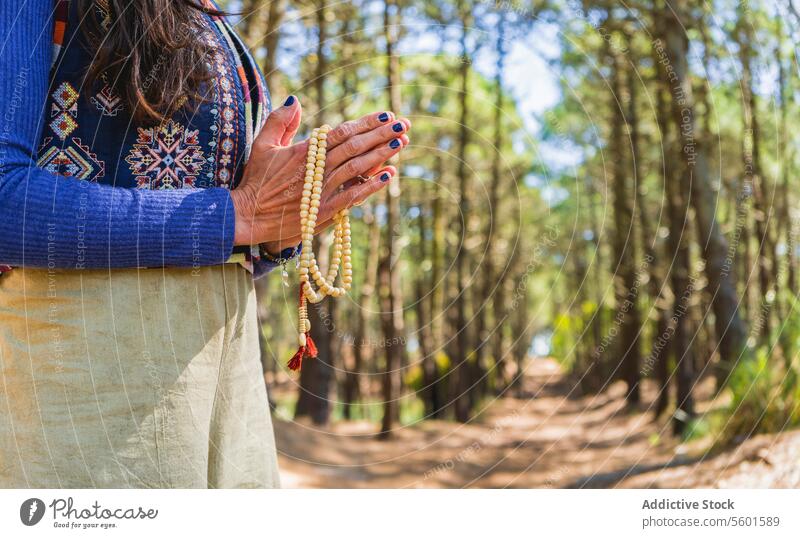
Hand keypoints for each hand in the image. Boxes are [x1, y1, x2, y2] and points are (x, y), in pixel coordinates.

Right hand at [231, 96, 410, 251]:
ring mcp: (322, 191)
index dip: (366, 122)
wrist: (247, 216)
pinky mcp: (324, 211)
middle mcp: (315, 169)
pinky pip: (353, 196)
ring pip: (357, 168)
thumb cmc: (255, 181)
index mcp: (303, 151)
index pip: (342, 132)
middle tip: (403, 123)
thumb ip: (280, 121)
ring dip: (382, 154)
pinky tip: (390, 175)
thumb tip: (295, 100)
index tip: (385, 114)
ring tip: (402, 142)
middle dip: (381, 134)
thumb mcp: (262, 145)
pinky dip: (372, 186)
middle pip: (355, 147)